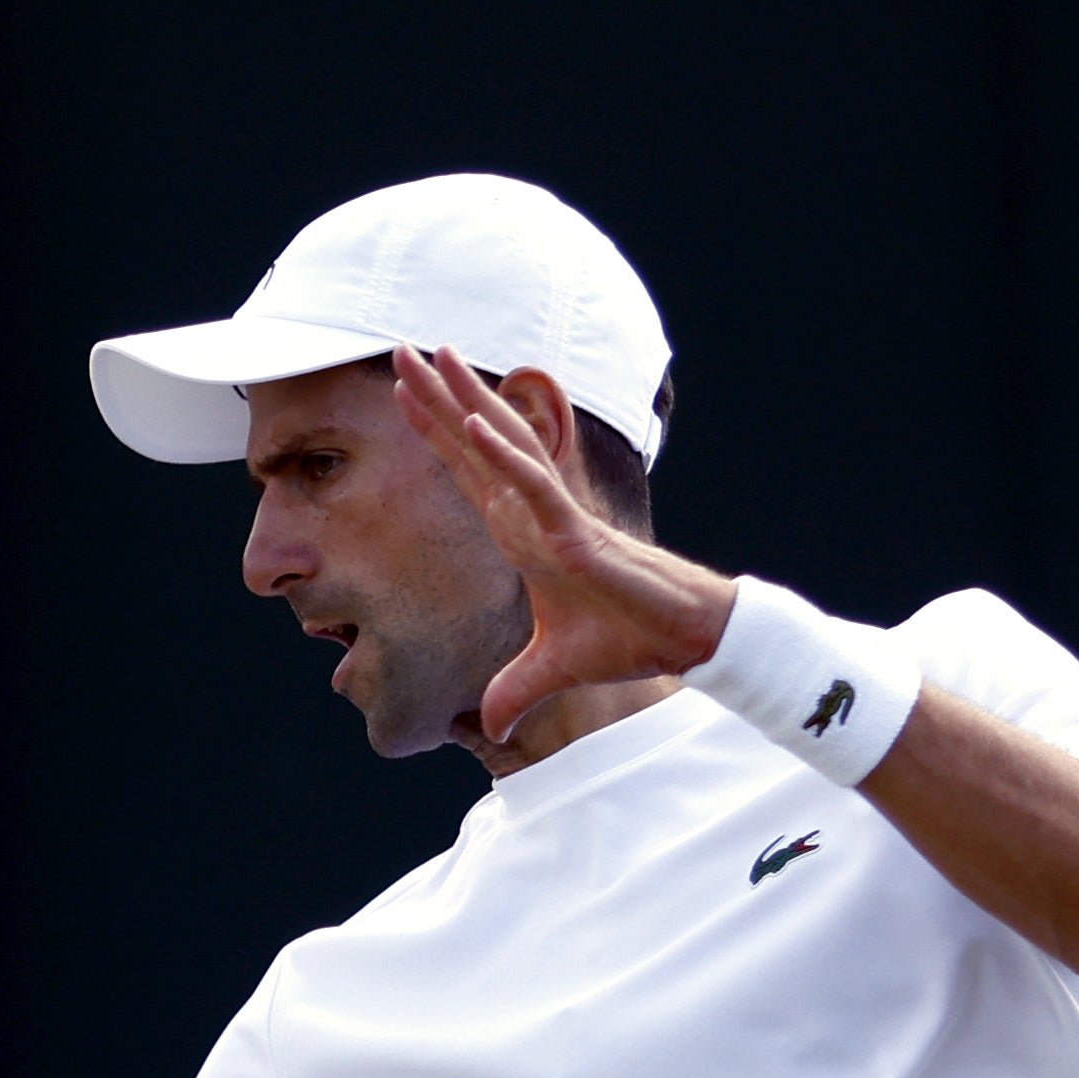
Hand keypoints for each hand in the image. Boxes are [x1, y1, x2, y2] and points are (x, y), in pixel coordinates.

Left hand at [392, 344, 736, 750]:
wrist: (678, 638)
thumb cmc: (626, 637)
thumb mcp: (553, 670)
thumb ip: (515, 691)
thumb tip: (490, 727)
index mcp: (522, 532)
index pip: (468, 473)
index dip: (435, 435)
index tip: (403, 396)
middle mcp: (533, 512)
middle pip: (475, 443)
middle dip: (437, 397)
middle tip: (400, 350)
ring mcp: (553, 515)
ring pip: (503, 444)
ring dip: (466, 401)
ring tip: (434, 357)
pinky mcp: (575, 532)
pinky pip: (533, 486)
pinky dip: (502, 456)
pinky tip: (471, 425)